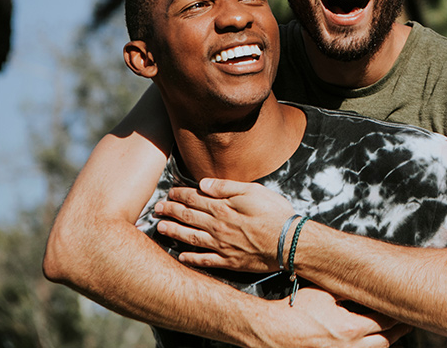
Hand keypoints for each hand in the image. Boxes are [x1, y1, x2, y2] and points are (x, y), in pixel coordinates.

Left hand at [154, 178, 292, 271]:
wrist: (288, 242)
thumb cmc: (275, 213)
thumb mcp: (253, 190)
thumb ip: (226, 187)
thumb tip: (203, 184)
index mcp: (222, 208)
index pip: (195, 199)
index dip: (180, 195)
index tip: (169, 193)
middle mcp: (217, 227)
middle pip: (188, 217)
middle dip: (171, 211)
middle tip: (157, 208)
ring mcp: (221, 246)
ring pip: (190, 238)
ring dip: (174, 232)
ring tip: (160, 228)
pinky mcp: (228, 261)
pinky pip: (204, 260)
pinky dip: (190, 259)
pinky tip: (180, 256)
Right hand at [259, 286, 410, 347]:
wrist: (271, 330)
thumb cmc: (295, 310)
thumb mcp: (326, 293)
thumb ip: (349, 292)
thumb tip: (368, 286)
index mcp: (351, 328)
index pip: (385, 321)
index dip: (397, 313)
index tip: (404, 306)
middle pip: (386, 342)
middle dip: (397, 331)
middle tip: (405, 321)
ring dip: (384, 342)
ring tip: (391, 333)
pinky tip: (369, 342)